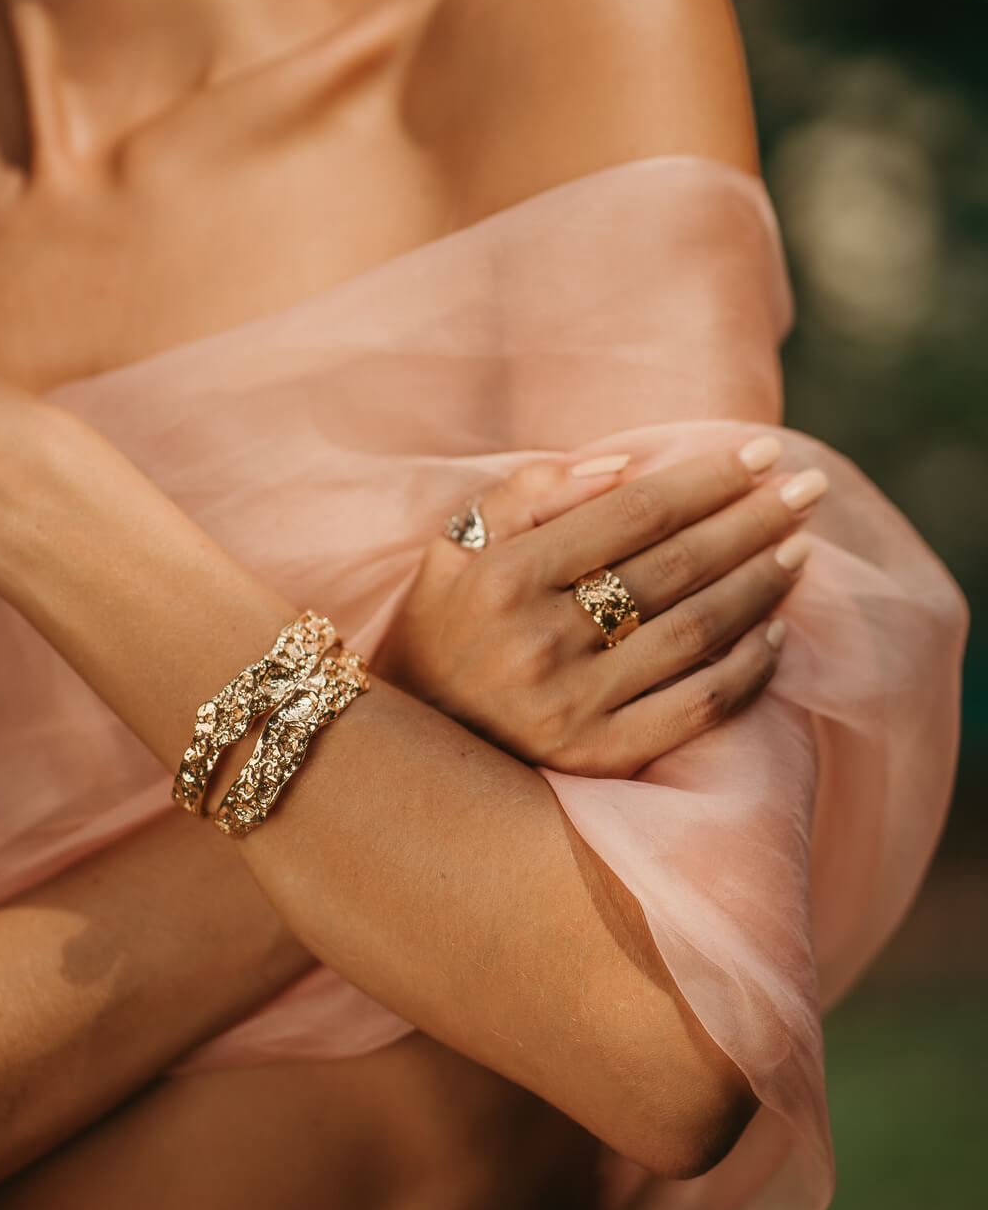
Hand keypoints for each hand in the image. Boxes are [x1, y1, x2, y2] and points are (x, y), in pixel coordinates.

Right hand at [377, 440, 827, 776]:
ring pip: (695, 631)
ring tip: (801, 548)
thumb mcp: (453, 547)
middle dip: (752, 520)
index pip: (633, 512)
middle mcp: (539, 640)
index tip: (761, 452)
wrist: (402, 749)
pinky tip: (776, 633)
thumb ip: (527, 494)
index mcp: (502, 576)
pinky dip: (747, 668)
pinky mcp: (598, 758)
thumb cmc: (441, 627)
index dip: (707, 478)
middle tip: (807, 489)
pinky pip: (696, 708)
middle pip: (675, 566)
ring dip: (760, 583)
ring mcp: (572, 706)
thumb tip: (623, 469)